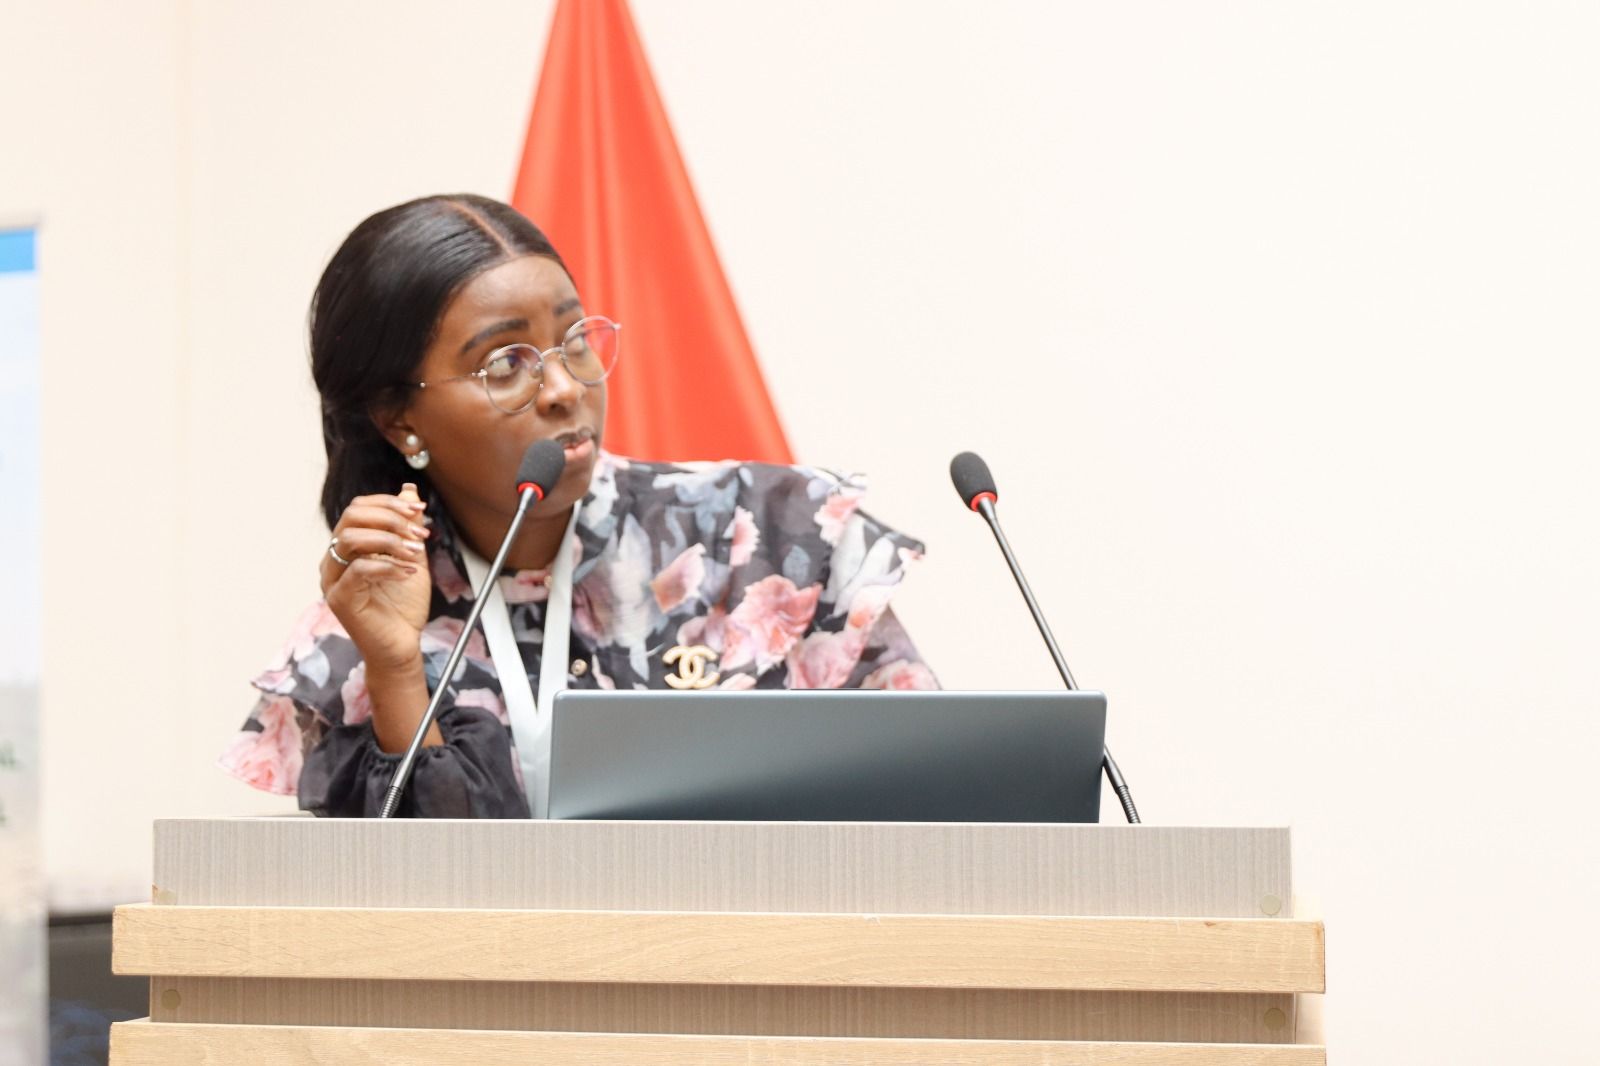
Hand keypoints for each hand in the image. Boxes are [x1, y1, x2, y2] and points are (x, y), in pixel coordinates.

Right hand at [321, 483, 432, 671]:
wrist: (402, 644)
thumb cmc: (403, 605)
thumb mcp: (411, 557)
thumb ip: (407, 527)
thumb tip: (409, 490)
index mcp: (348, 548)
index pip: (359, 508)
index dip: (389, 503)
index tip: (419, 509)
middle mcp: (334, 560)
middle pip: (352, 517)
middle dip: (390, 518)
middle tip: (420, 533)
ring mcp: (333, 580)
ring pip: (351, 539)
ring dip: (390, 541)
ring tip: (415, 553)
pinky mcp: (339, 599)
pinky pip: (359, 570)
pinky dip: (388, 566)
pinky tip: (409, 573)